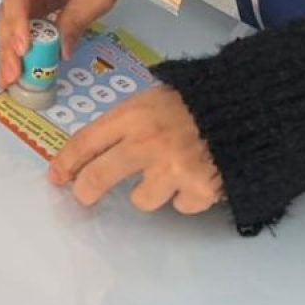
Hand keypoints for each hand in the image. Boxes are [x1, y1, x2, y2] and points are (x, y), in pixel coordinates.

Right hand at [0, 0, 123, 88]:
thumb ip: (78, 19)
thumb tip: (62, 52)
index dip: (17, 22)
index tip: (23, 49)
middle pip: (7, 12)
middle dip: (7, 46)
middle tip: (10, 77)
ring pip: (7, 21)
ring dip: (7, 50)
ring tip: (9, 79)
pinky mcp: (25, 1)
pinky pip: (17, 23)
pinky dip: (16, 45)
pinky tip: (16, 66)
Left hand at [51, 85, 222, 214]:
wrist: (248, 110)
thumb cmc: (197, 100)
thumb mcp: (154, 98)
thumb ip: (127, 121)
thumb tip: (99, 147)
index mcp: (132, 115)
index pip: (86, 141)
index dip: (67, 161)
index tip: (56, 176)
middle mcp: (147, 143)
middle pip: (100, 177)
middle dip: (86, 190)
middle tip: (84, 196)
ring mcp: (173, 170)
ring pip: (142, 200)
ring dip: (150, 191)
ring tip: (166, 174)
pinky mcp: (200, 191)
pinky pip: (180, 206)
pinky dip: (185, 196)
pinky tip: (196, 178)